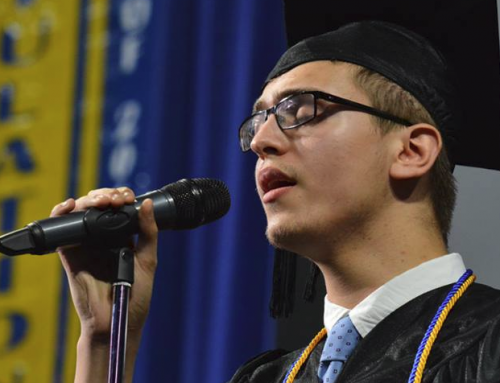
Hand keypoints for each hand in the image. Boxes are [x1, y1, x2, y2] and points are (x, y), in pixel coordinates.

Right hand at [51, 187, 157, 343]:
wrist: (116, 321)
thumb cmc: (135, 295)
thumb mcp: (148, 260)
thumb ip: (149, 232)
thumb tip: (148, 203)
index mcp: (122, 236)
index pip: (118, 207)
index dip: (121, 196)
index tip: (128, 198)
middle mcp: (103, 237)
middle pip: (98, 205)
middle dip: (106, 195)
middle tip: (116, 200)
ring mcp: (86, 244)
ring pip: (81, 212)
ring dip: (88, 199)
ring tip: (101, 202)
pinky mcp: (70, 254)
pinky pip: (62, 230)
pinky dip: (61, 214)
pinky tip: (69, 206)